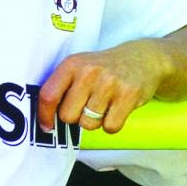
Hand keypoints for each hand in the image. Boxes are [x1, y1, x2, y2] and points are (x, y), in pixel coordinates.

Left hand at [37, 40, 165, 134]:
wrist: (142, 59)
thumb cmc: (104, 68)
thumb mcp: (80, 67)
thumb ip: (61, 87)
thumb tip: (44, 120)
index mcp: (72, 64)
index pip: (48, 95)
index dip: (44, 116)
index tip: (46, 126)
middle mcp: (89, 71)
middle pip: (68, 116)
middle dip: (76, 117)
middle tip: (88, 105)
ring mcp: (109, 83)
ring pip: (88, 124)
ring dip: (95, 121)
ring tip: (104, 104)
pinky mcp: (128, 95)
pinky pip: (110, 127)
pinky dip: (112, 124)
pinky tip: (116, 108)